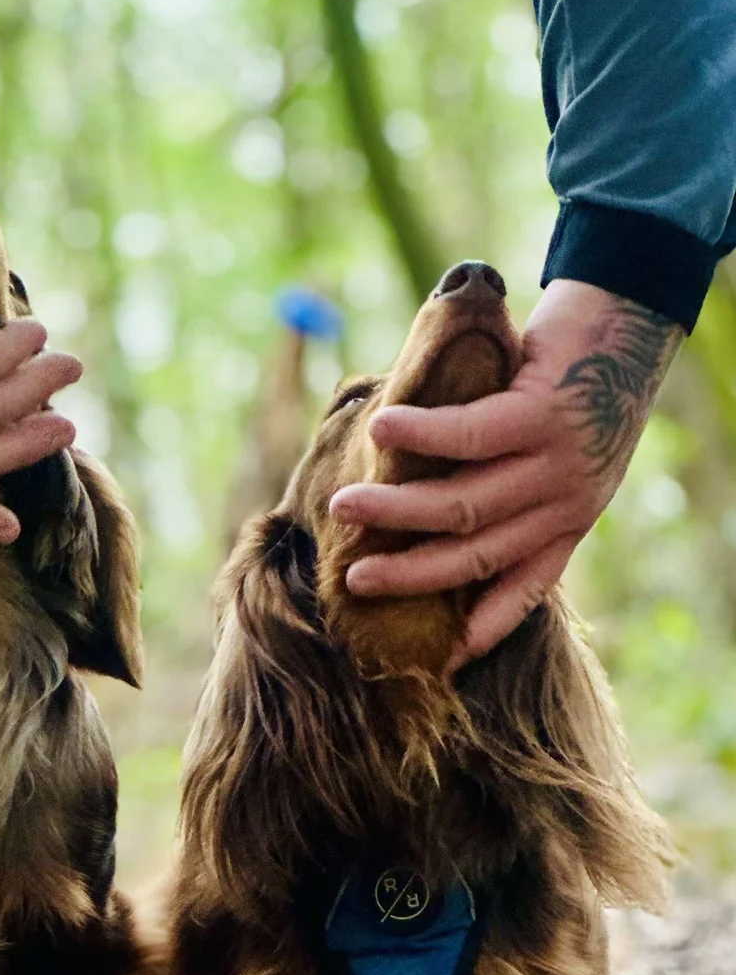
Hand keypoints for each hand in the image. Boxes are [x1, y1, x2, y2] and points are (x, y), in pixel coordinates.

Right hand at [329, 280, 683, 666]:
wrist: (630, 314)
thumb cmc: (577, 381)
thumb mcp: (558, 455)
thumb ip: (512, 487)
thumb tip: (429, 515)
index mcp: (571, 520)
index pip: (526, 590)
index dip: (485, 628)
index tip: (442, 660)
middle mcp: (568, 501)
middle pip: (475, 556)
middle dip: (409, 576)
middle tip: (353, 580)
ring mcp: (559, 462)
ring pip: (463, 504)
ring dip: (396, 510)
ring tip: (343, 508)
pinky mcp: (545, 413)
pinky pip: (468, 436)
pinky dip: (419, 436)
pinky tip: (380, 430)